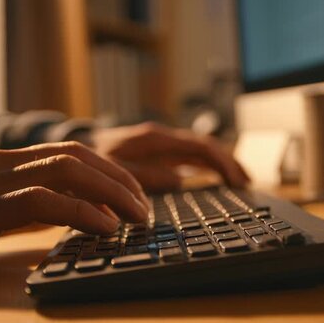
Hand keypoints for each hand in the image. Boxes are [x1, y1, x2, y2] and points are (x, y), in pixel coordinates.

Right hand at [0, 141, 147, 278]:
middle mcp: (2, 164)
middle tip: (146, 207)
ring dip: (110, 193)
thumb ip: (21, 203)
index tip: (134, 194)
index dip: (109, 171)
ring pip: (66, 171)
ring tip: (137, 216)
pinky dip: (80, 211)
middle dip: (120, 180)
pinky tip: (104, 227)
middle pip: (77, 157)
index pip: (70, 153)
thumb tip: (69, 215)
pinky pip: (41, 202)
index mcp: (4, 162)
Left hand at [94, 122, 249, 190]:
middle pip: (205, 147)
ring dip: (220, 164)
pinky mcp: (159, 154)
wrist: (77, 147)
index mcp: (155, 139)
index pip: (200, 147)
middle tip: (247, 183)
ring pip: (200, 151)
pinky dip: (206, 167)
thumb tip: (179, 181)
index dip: (222, 162)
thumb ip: (145, 176)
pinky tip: (216, 178)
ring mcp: (162, 146)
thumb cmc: (92, 158)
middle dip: (228, 163)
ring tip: (240, 181)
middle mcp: (162, 139)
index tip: (236, 180)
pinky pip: (189, 158)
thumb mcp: (114, 170)